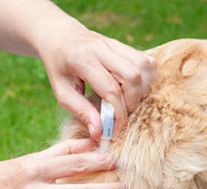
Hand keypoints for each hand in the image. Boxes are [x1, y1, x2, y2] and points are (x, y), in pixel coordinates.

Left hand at [38, 20, 155, 139]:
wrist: (60, 36)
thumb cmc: (59, 67)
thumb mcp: (61, 91)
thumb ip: (81, 111)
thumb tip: (99, 133)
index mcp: (82, 59)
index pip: (111, 90)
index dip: (118, 115)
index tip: (115, 131)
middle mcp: (102, 48)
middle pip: (132, 76)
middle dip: (133, 102)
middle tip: (123, 114)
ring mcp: (116, 44)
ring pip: (144, 66)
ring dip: (143, 90)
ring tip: (130, 101)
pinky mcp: (125, 45)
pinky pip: (147, 61)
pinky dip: (147, 79)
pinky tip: (135, 89)